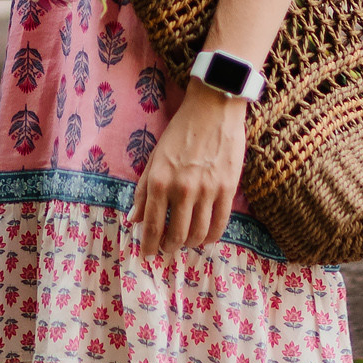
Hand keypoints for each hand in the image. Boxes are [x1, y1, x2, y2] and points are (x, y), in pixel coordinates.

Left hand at [131, 82, 246, 258]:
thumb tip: (134, 220)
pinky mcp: (228, 188)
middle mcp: (182, 189)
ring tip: (186, 242)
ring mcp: (207, 190)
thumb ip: (144, 190)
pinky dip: (212, 236)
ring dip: (191, 244)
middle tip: (168, 249)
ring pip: (199, 233)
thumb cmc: (180, 131)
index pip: (153, 225)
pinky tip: (206, 237)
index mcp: (159, 181)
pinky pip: (220, 223)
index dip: (149, 245)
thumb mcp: (154, 158)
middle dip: (170, 247)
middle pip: (177, 235)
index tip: (148, 254)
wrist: (213, 108)